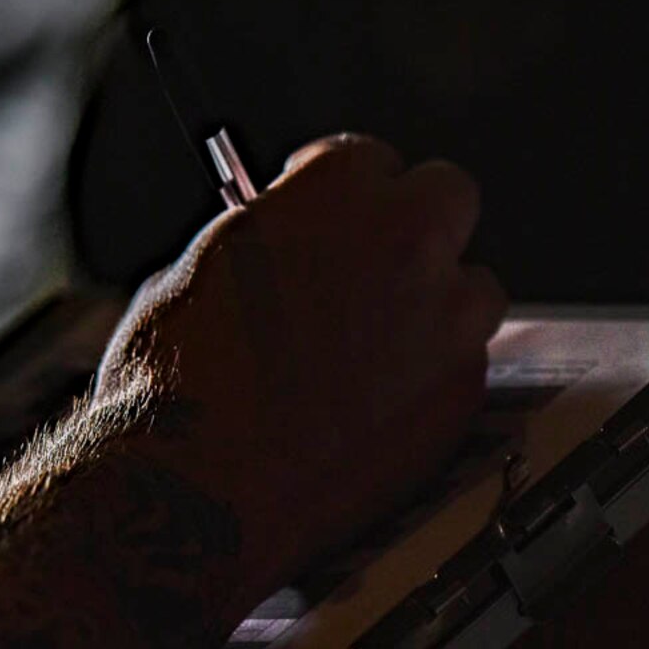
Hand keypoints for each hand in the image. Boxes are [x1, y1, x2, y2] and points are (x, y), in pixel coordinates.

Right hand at [90, 133, 505, 607]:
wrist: (198, 490)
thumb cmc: (175, 382)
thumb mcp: (201, 270)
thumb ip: (270, 239)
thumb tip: (287, 241)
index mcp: (335, 191)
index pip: (369, 157)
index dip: (345, 194)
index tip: (330, 221)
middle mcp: (406, 241)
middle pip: (448, 196)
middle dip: (415, 223)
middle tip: (376, 265)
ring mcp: (446, 319)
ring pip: (473, 288)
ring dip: (437, 306)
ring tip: (377, 352)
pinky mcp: (464, 393)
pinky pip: (466, 366)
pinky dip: (433, 380)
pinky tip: (378, 410)